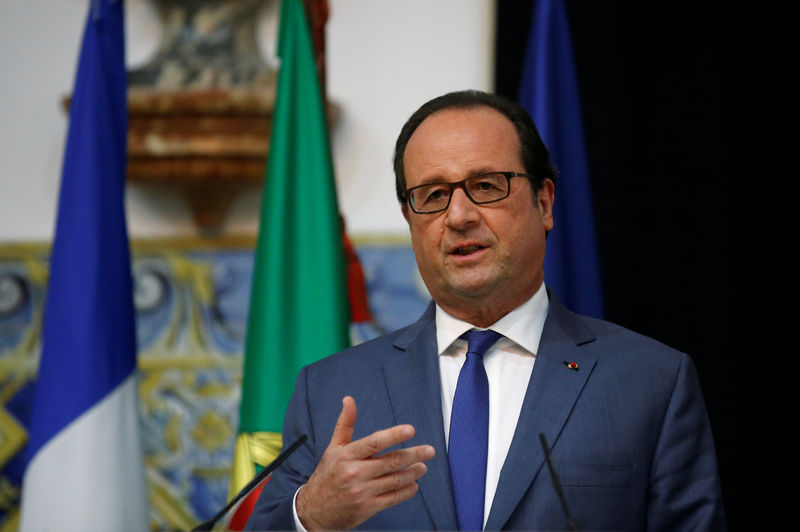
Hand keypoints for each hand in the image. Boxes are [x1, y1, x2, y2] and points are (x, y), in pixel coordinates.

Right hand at [296, 396, 434, 529]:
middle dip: (414, 454)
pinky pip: (393, 498)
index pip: (375, 442)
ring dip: (413, 473)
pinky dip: (407, 491)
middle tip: (429, 450)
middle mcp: (355, 472)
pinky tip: (414, 486)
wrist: (314, 510)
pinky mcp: (367, 508)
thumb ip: (345, 424)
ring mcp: (362, 491)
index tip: (410, 430)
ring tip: (422, 467)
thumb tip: (349, 400)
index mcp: (347, 455)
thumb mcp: (333, 448)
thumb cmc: (327, 475)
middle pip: (391, 461)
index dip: (394, 435)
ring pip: (395, 479)